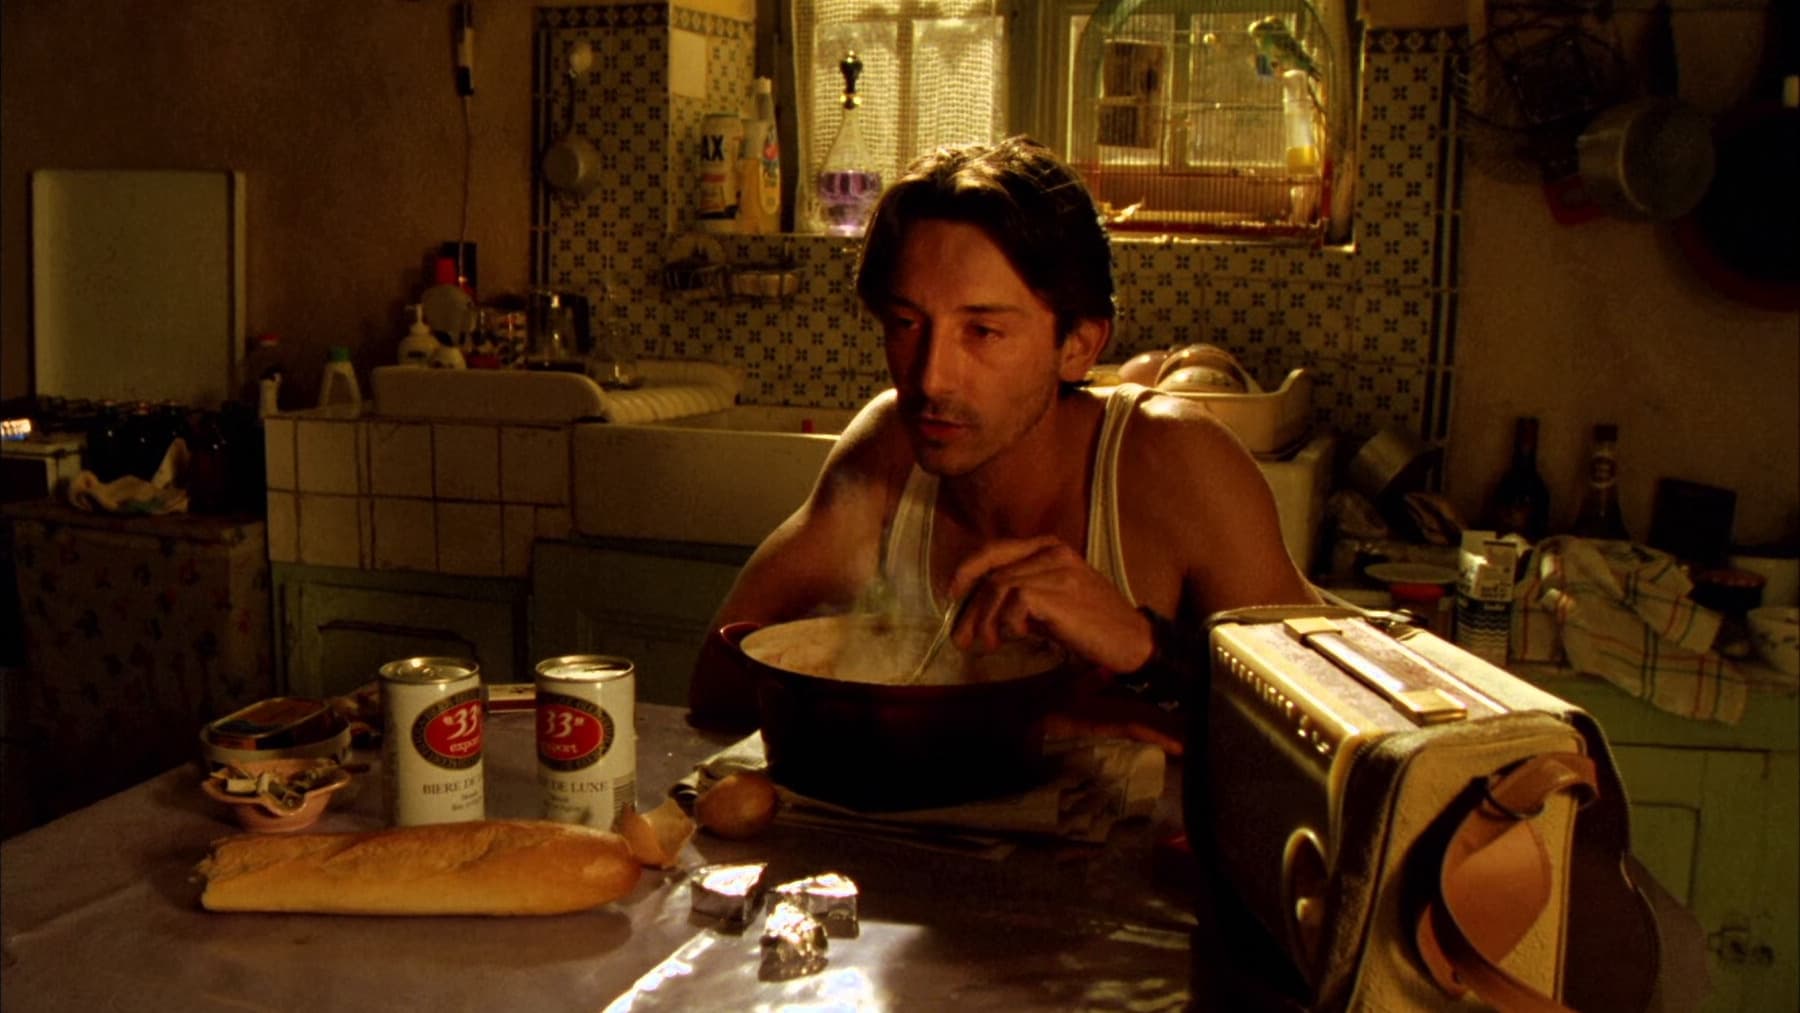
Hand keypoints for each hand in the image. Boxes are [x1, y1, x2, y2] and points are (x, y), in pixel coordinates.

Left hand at [945, 536, 1154, 674]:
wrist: (1132, 641)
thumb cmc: (1092, 625)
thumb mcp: (1053, 601)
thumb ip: (1020, 597)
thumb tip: (976, 614)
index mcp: (1050, 547)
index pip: (995, 549)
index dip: (967, 569)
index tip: (952, 594)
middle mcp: (1052, 551)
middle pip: (991, 573)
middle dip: (970, 609)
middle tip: (962, 639)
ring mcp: (1056, 569)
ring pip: (997, 588)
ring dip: (986, 622)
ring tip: (991, 644)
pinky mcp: (1058, 592)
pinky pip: (1013, 603)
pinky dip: (1008, 624)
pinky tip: (1018, 638)